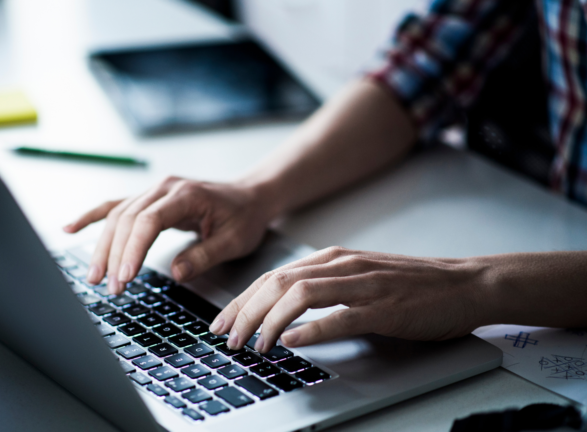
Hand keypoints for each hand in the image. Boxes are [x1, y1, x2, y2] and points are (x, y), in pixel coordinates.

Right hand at [63, 176, 275, 293]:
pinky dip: (92, 217)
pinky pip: (115, 206)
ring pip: (117, 215)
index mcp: (186, 195)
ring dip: (103, 246)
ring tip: (95, 276)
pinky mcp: (149, 199)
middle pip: (128, 219)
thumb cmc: (245, 217)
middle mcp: (165, 188)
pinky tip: (70, 228)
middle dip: (115, 254)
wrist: (250, 197)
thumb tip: (175, 272)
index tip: (126, 275)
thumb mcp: (234, 240)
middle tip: (110, 286)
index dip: (133, 248)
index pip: (149, 220)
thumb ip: (204, 255)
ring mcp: (154, 191)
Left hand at [209, 247, 488, 352]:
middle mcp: (342, 265)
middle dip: (245, 312)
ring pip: (301, 295)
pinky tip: (292, 341)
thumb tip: (283, 311)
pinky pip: (341, 316)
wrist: (465, 283)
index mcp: (332, 259)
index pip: (273, 276)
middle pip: (278, 283)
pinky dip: (312, 329)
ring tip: (254, 345)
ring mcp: (363, 284)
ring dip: (270, 321)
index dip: (242, 300)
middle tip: (228, 339)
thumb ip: (323, 288)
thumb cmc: (412, 284)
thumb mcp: (358, 277)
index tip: (222, 322)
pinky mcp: (385, 307)